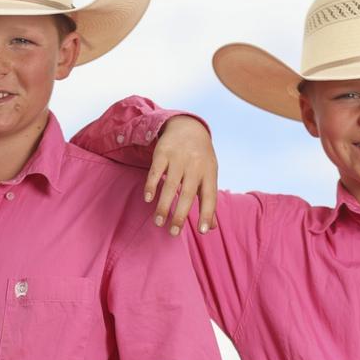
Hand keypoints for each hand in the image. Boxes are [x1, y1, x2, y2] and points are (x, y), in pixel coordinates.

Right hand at [144, 116, 217, 236]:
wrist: (188, 127)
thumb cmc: (200, 158)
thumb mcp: (209, 175)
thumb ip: (208, 201)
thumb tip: (211, 227)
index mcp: (209, 173)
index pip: (210, 196)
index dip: (207, 213)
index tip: (203, 231)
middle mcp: (195, 165)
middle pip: (188, 193)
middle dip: (180, 214)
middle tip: (173, 233)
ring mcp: (179, 158)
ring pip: (170, 185)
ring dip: (164, 205)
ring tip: (158, 222)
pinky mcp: (163, 152)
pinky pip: (156, 171)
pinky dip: (151, 185)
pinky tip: (147, 199)